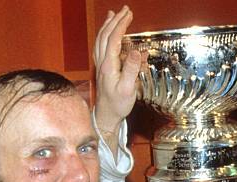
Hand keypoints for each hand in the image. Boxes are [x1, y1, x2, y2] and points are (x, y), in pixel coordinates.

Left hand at [93, 6, 145, 153]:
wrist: (106, 116)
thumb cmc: (118, 105)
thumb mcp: (128, 89)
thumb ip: (132, 69)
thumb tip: (136, 51)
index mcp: (109, 66)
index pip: (114, 39)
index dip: (121, 25)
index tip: (129, 15)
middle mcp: (102, 63)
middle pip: (105, 36)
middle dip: (115, 21)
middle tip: (125, 10)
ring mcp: (101, 65)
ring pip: (100, 40)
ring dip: (107, 26)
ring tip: (113, 15)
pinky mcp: (102, 69)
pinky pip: (100, 47)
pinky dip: (104, 36)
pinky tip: (108, 33)